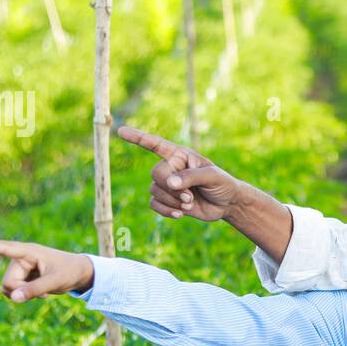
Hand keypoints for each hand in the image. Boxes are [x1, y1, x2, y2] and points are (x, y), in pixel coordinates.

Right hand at [0, 240, 94, 300]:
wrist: (80, 274)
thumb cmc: (70, 272)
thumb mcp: (55, 282)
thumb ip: (35, 290)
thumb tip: (14, 298)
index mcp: (29, 252)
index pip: (4, 249)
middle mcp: (21, 259)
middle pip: (7, 281)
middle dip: (21, 291)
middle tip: (43, 293)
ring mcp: (21, 269)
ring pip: (8, 288)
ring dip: (21, 294)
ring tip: (42, 292)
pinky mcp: (23, 278)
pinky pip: (13, 292)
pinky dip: (23, 296)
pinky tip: (40, 294)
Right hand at [117, 124, 240, 222]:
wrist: (226, 204)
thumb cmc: (222, 184)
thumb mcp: (212, 177)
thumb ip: (191, 177)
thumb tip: (169, 183)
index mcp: (180, 155)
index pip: (155, 144)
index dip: (138, 137)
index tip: (120, 131)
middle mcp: (171, 167)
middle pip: (156, 174)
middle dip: (172, 188)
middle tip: (190, 197)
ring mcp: (167, 184)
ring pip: (154, 191)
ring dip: (172, 201)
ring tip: (190, 204)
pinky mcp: (167, 200)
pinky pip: (154, 205)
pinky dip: (166, 211)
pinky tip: (181, 215)